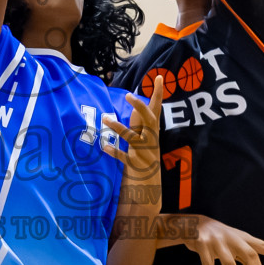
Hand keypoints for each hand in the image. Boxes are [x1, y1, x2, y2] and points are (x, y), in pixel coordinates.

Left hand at [104, 76, 163, 206]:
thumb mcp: (145, 139)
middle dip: (140, 108)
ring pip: (133, 138)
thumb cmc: (145, 158)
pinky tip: (104, 146)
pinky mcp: (135, 166)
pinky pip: (124, 158)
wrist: (151, 187)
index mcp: (153, 133)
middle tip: (129, 95)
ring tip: (105, 118)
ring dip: (119, 128)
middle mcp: (151, 141)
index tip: (159, 77)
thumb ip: (141, 123)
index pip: (157, 109)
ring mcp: (144, 154)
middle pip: (149, 121)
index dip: (159, 93)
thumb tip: (138, 104)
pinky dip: (114, 152)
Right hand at [180, 214, 263, 264]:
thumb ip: (244, 256)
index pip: (262, 245)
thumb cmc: (218, 237)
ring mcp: (217, 241)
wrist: (192, 224)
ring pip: (229, 264)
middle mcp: (232, 238)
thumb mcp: (233, 242)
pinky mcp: (203, 246)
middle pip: (249, 255)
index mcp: (242, 237)